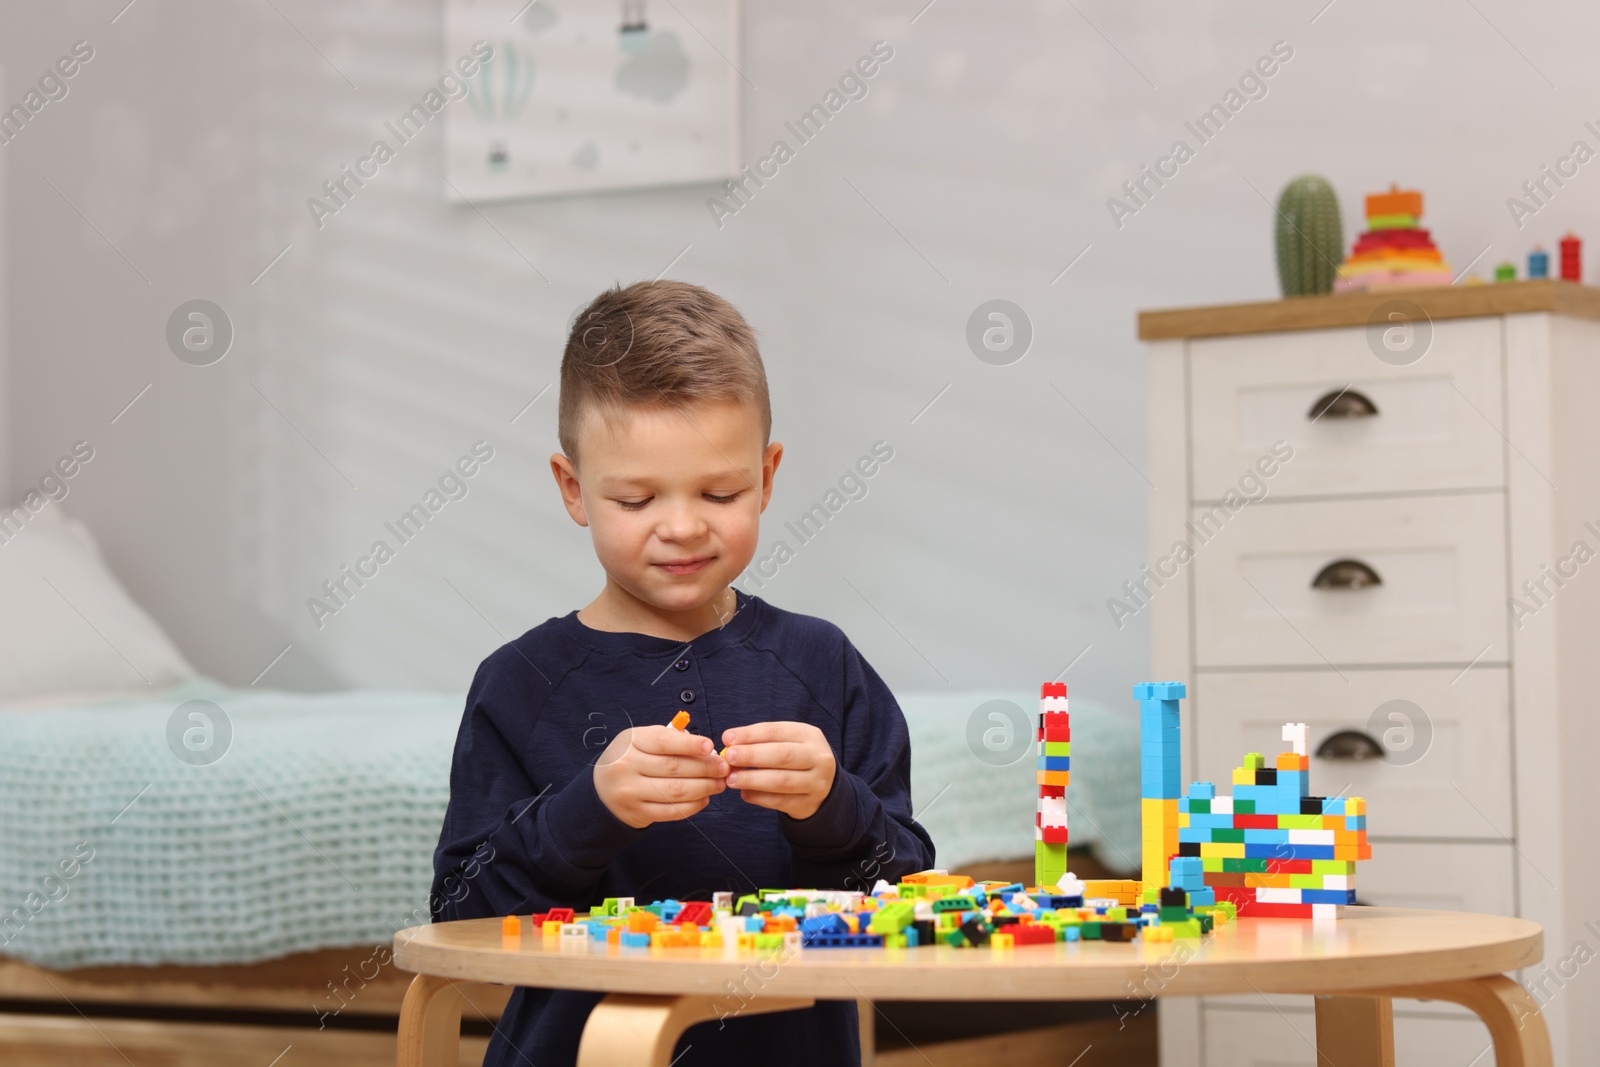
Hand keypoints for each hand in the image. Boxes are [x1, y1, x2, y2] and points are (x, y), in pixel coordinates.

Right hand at [593, 725, 728, 828]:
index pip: (663, 741)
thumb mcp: (641, 740)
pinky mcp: (638, 813)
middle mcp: (627, 766)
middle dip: (705, 768)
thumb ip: (670, 740)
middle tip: (724, 768)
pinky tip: (704, 798)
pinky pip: (671, 811)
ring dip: (703, 787)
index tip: (710, 746)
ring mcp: (631, 792)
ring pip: (675, 791)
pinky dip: (692, 805)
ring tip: (719, 783)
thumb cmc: (630, 759)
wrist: (602, 791)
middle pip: (673, 768)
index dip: (689, 744)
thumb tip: (706, 750)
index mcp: (630, 742)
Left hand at [721, 722, 836, 819]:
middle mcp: (818, 758)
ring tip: (731, 779)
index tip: (727, 739)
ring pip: (782, 781)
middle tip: (729, 757)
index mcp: (809, 736)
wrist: (823, 784)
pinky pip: (781, 801)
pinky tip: (744, 794)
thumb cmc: (796, 758)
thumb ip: (761, 742)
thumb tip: (729, 744)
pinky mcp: (809, 803)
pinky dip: (759, 797)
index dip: (750, 734)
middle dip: (752, 756)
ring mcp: (816, 782)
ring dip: (753, 779)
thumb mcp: (786, 742)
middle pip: (783, 755)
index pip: (777, 731)